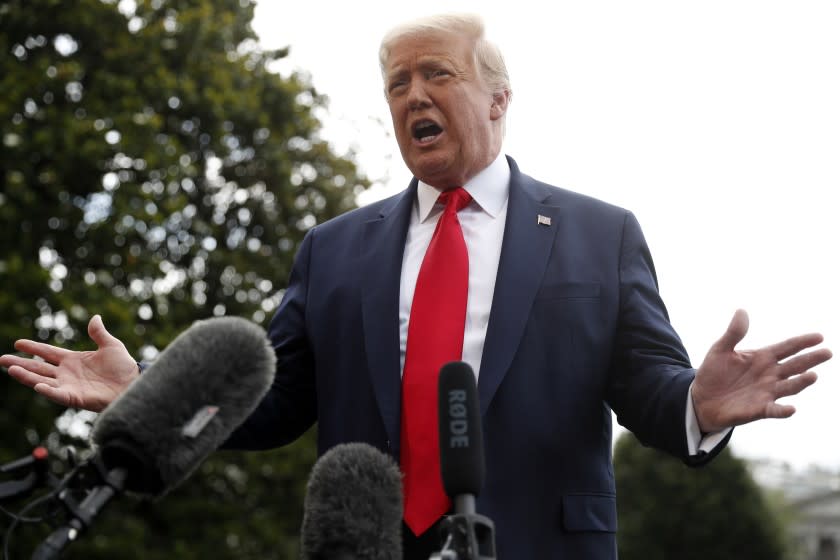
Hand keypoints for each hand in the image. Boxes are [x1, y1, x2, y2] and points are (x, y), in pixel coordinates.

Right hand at [0, 315, 138, 411]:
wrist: (134, 384)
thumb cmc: (124, 367)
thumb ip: (99, 333)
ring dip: (26, 376)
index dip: (34, 347)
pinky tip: (36, 385)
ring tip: (11, 370)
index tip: (18, 343)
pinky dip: (48, 391)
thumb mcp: (111, 345)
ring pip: (42, 380)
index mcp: (73, 360)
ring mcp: (70, 386)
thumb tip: (95, 317)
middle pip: (39, 367)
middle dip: (20, 363)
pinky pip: (58, 395)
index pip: (48, 352)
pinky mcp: (76, 397)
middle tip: (2, 359)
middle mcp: (67, 373)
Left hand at [691, 309, 832, 432]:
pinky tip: (791, 409)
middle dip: (811, 359)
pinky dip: (783, 410)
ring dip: (801, 382)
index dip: (802, 342)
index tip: (819, 337)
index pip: (787, 347)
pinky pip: (775, 410)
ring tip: (812, 375)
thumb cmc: (713, 372)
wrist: (701, 398)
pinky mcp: (759, 409)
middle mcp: (770, 375)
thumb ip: (733, 333)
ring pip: (790, 387)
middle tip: (827, 352)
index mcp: (763, 357)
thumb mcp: (721, 349)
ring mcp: (767, 392)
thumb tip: (742, 311)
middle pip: (795, 365)